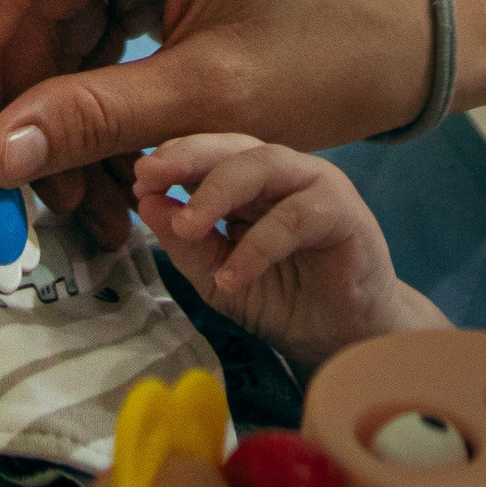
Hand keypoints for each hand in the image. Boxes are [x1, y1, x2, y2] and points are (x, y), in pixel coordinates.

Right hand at [0, 0, 438, 199]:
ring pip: (53, 3)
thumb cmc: (342, 49)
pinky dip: (89, 77)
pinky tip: (100, 153)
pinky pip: (90, 1)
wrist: (422, 25)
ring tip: (78, 194)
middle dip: (24, 93)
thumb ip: (95, 118)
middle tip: (33, 193)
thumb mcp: (213, 96)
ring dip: (55, 98)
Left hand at [136, 136, 427, 360]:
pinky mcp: (345, 212)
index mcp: (252, 180)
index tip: (139, 179)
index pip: (209, 152)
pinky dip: (259, 244)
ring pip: (264, 165)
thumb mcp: (221, 279)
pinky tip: (232, 276)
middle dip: (188, 156)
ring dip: (218, 192)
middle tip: (151, 177)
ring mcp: (317, 185)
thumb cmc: (286, 302)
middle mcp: (284, 172)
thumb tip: (146, 203)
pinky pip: (297, 216)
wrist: (343, 341)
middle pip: (233, 146)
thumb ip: (188, 245)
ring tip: (186, 226)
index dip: (173, 158)